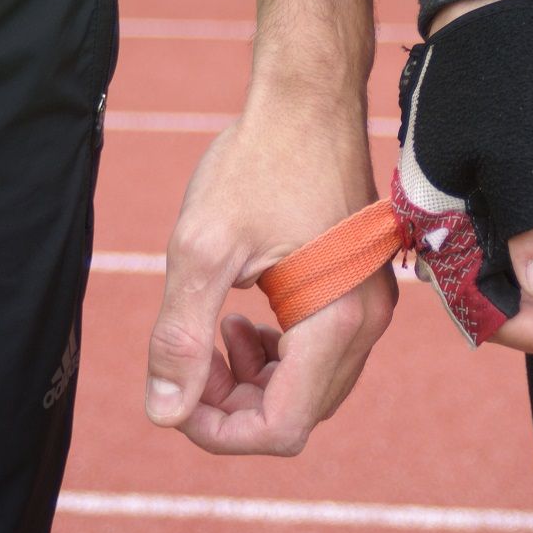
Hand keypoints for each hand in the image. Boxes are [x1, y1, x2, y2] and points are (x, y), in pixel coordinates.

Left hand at [147, 100, 396, 454]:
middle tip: (186, 358)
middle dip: (231, 405)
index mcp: (335, 322)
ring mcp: (367, 308)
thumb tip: (165, 412)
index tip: (176, 395)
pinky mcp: (357, 290)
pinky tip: (240, 318)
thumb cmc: (258, 161)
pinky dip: (274, 355)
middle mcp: (365, 325)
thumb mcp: (203, 247)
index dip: (219, 432)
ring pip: (306, 388)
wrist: (307, 101)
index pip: (282, 428)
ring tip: (212, 334)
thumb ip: (180, 335)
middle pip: (296, 414)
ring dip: (250, 381)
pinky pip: (317, 355)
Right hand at [395, 0, 532, 354]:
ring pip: (506, 279)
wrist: (491, 13)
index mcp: (437, 219)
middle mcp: (443, 224)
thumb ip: (529, 224)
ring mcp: (463, 209)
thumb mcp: (522, 152)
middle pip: (496, 300)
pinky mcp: (483, 193)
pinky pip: (508, 252)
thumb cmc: (502, 77)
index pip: (483, 306)